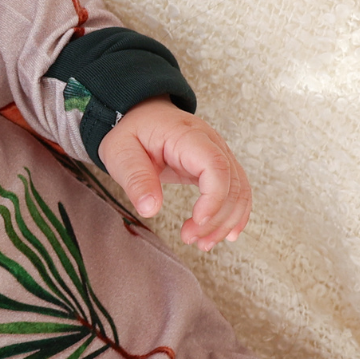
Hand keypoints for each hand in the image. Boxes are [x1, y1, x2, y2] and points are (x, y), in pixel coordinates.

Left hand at [97, 97, 251, 250]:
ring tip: (203, 244)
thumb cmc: (130, 132)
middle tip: (190, 239)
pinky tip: (226, 234)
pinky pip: (236, 190)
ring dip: (226, 221)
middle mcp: (211, 143)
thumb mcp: (120, 153)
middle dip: (216, 218)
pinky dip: (234, 214)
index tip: (196, 222)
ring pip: (239, 190)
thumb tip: (151, 209)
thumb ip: (136, 178)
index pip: (216, 166)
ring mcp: (218, 154)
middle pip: (232, 183)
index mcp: (188, 136)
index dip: (213, 198)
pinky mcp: (217, 167)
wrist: (140, 115)